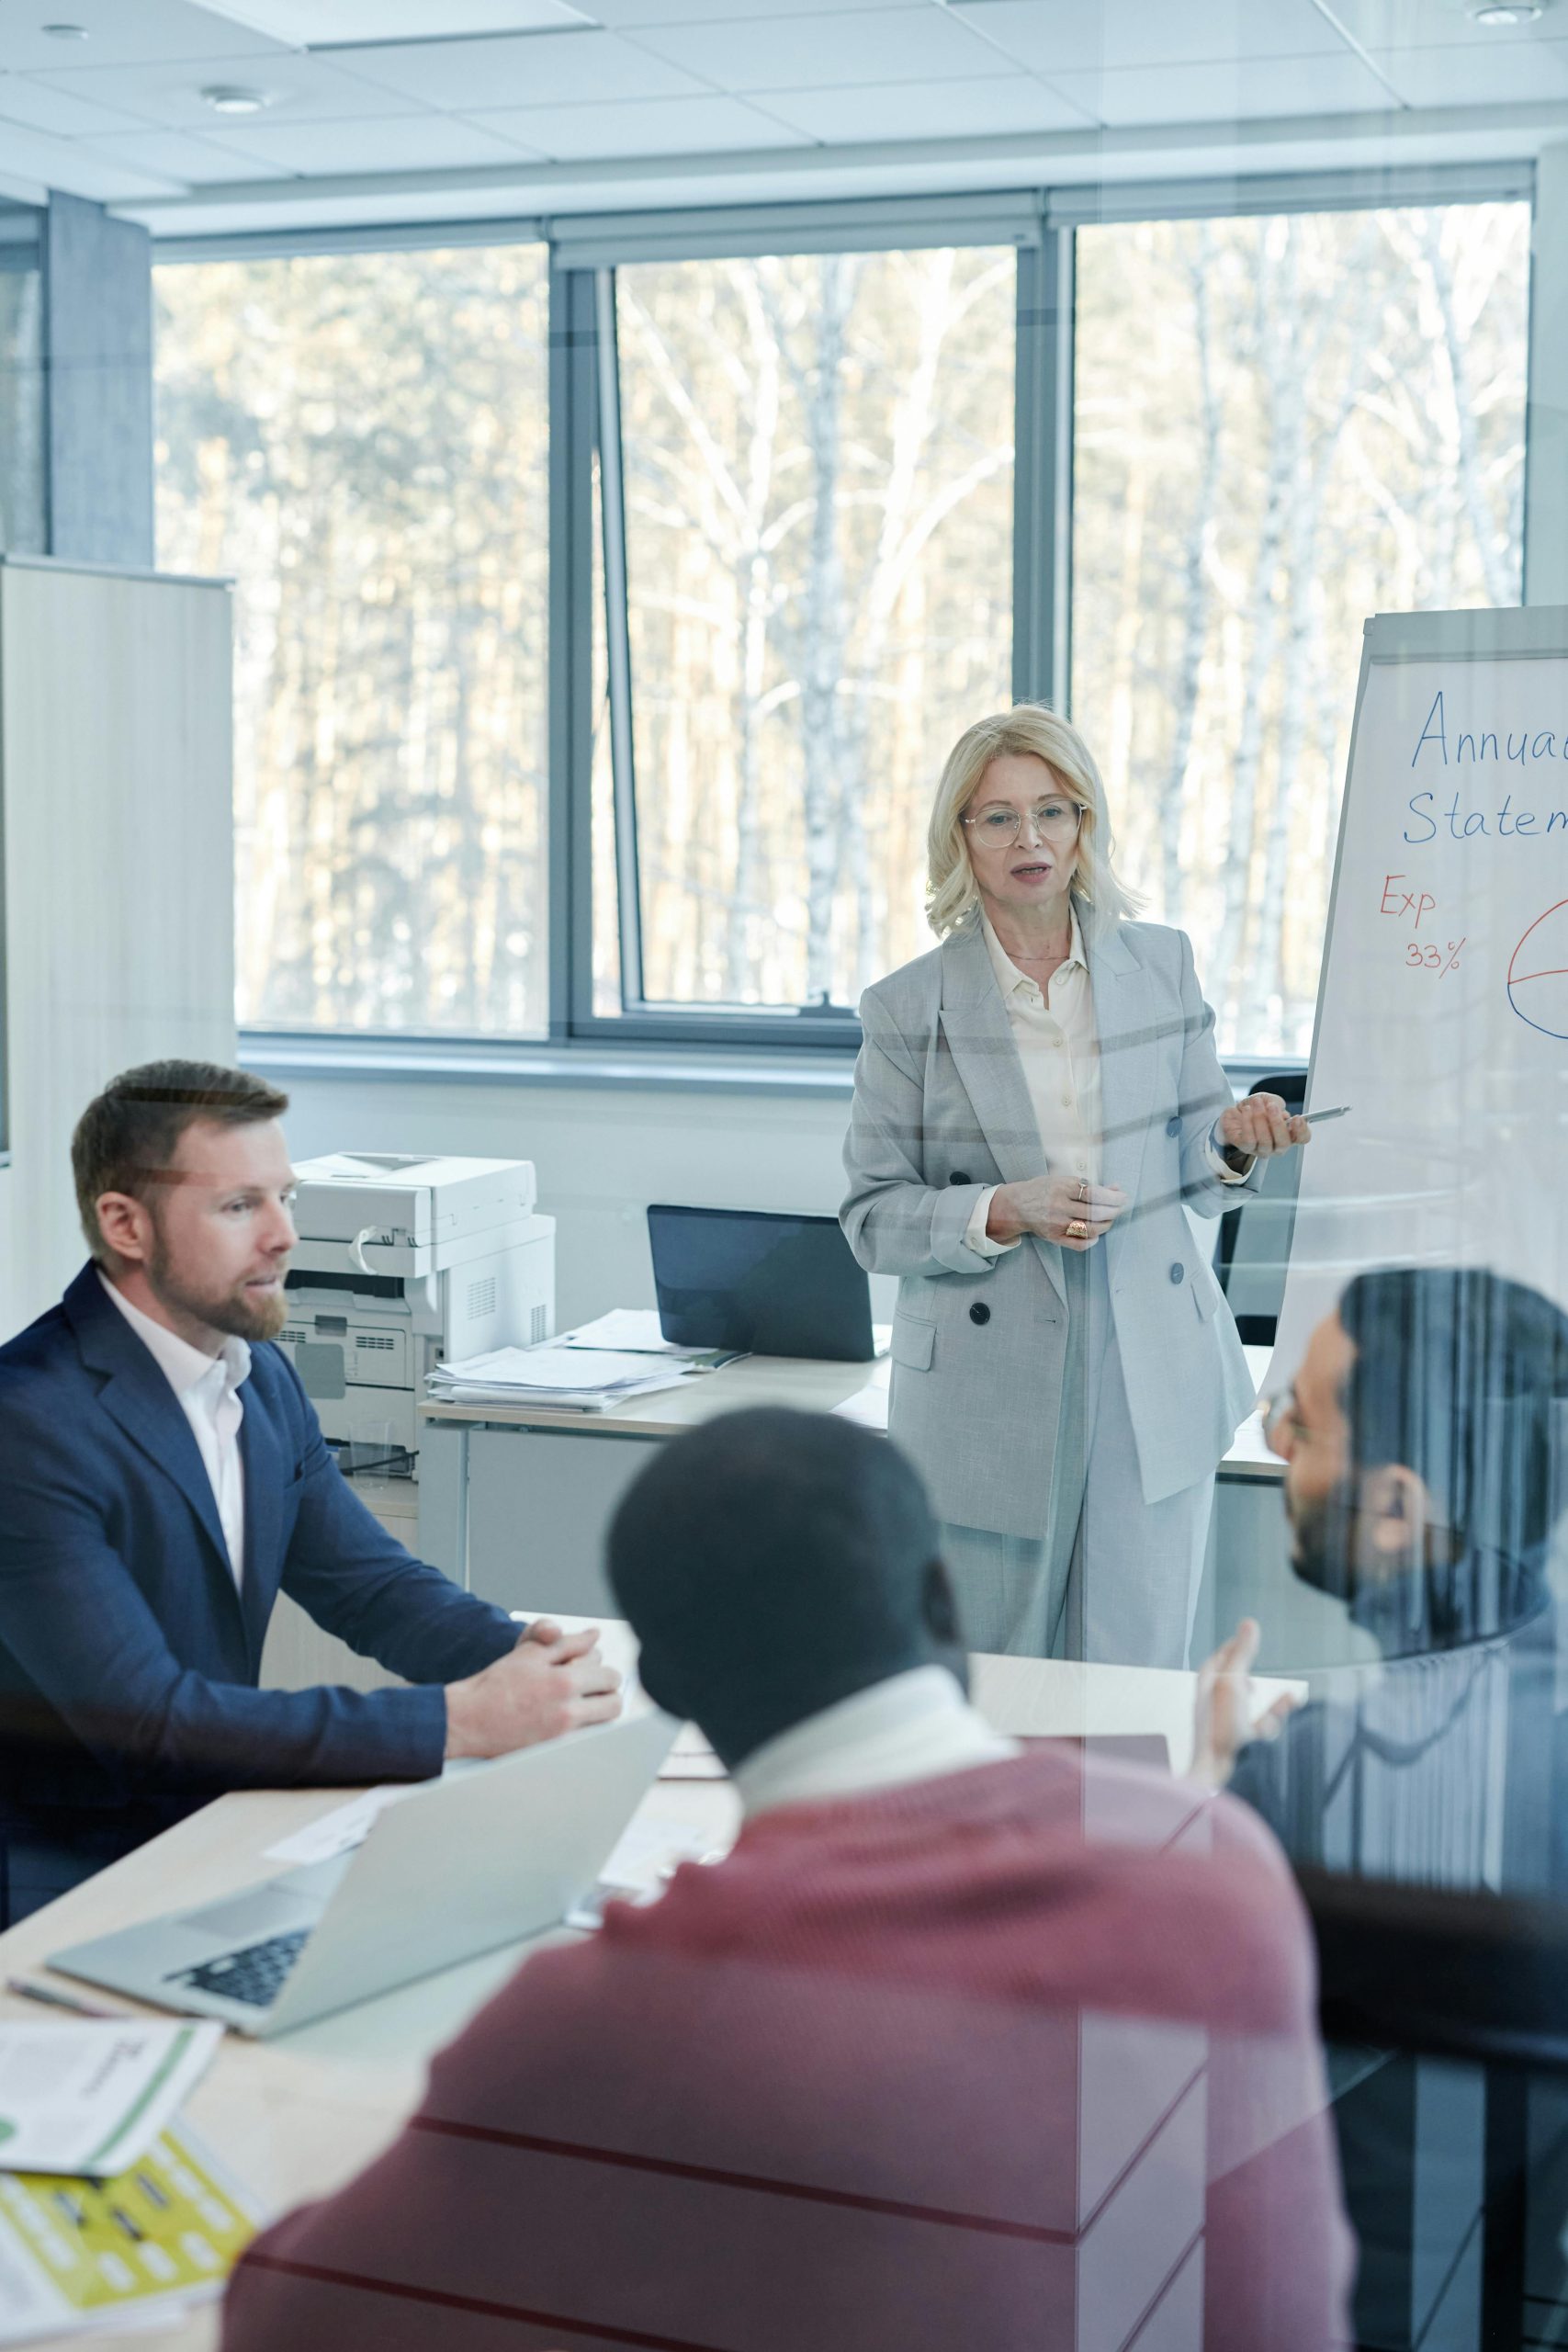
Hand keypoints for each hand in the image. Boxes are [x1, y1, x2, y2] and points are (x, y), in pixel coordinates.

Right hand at [444, 1627, 621, 1759]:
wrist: (468, 1719)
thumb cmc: (497, 1684)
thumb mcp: (530, 1653)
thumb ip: (568, 1642)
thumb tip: (595, 1634)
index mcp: (565, 1682)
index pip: (608, 1675)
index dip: (601, 1670)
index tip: (590, 1671)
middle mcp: (568, 1712)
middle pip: (613, 1703)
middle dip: (607, 1693)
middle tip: (593, 1689)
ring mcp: (562, 1737)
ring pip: (605, 1725)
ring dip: (600, 1713)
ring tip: (583, 1705)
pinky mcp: (554, 1753)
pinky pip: (587, 1742)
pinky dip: (585, 1730)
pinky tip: (569, 1722)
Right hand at [987, 1173, 1127, 1251]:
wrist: (1017, 1205)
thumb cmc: (1044, 1190)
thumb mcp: (1064, 1180)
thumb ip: (1089, 1186)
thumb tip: (1116, 1189)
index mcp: (1062, 1187)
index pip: (1094, 1194)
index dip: (1113, 1197)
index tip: (1122, 1197)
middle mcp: (1059, 1207)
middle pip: (1095, 1212)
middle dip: (1113, 1211)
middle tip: (1119, 1207)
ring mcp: (1056, 1224)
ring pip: (1091, 1229)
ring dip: (1106, 1225)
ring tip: (1109, 1219)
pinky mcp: (1054, 1238)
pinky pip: (1079, 1245)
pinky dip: (1092, 1241)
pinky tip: (1095, 1234)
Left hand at [1188, 1617, 1296, 1788]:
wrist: (1217, 1774)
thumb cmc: (1219, 1727)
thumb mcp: (1232, 1683)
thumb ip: (1242, 1654)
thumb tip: (1250, 1623)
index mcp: (1205, 1688)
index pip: (1215, 1662)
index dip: (1230, 1649)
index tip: (1243, 1639)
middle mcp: (1212, 1706)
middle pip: (1229, 1685)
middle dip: (1247, 1674)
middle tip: (1258, 1668)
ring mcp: (1226, 1726)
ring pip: (1250, 1709)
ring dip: (1271, 1703)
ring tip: (1290, 1698)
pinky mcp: (1240, 1743)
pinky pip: (1261, 1727)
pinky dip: (1276, 1717)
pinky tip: (1291, 1711)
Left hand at [1217, 1094, 1310, 1161]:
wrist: (1234, 1110)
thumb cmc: (1255, 1107)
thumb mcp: (1269, 1099)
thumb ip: (1277, 1103)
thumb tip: (1280, 1112)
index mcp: (1288, 1134)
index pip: (1302, 1138)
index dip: (1302, 1130)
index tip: (1297, 1118)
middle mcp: (1277, 1145)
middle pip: (1284, 1143)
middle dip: (1278, 1123)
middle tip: (1272, 1107)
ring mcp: (1261, 1149)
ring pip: (1265, 1141)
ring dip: (1260, 1119)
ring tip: (1256, 1103)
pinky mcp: (1245, 1148)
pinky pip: (1249, 1139)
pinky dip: (1248, 1123)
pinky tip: (1247, 1110)